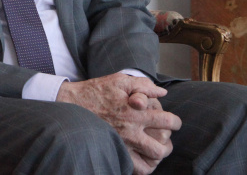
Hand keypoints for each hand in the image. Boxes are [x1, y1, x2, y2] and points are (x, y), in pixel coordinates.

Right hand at [57, 73, 180, 174]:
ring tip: (154, 150)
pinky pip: (134, 168)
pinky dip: (142, 165)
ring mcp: (122, 144)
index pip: (168, 122)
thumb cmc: (95, 91)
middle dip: (168, 144)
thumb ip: (143, 84)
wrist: (70, 104)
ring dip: (156, 156)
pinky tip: (141, 157)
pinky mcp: (113, 150)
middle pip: (162, 147)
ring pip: (150, 161)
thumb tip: (162, 92)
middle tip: (164, 139)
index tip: (173, 122)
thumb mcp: (119, 80)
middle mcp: (130, 131)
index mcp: (135, 112)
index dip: (176, 122)